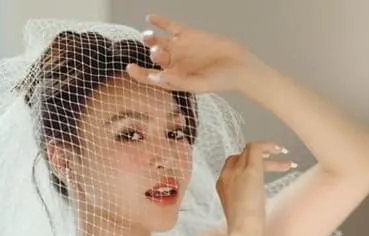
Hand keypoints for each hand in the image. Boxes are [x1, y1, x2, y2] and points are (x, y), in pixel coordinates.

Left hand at [126, 14, 248, 92]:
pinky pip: (169, 26)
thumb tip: (156, 78)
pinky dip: (160, 22)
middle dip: (152, 54)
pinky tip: (151, 18)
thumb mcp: (198, 85)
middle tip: (157, 52)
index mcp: (173, 79)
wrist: (238, 65)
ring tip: (149, 36)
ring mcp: (179, 48)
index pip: (150, 77)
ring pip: (158, 42)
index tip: (129, 68)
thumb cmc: (220, 81)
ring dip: (151, 38)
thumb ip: (177, 82)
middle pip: (154, 58)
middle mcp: (173, 64)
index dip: (139, 74)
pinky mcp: (187, 34)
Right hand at [217, 141, 291, 233]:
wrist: (243, 231)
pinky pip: (256, 148)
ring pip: (249, 151)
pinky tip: (281, 150)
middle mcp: (226, 175)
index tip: (263, 169)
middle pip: (241, 156)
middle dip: (259, 158)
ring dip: (268, 153)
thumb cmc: (244, 228)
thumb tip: (255, 197)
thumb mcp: (242, 210)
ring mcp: (237, 171)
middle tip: (278, 164)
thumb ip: (245, 199)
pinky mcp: (250, 170)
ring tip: (287, 164)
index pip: (233, 166)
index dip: (248, 164)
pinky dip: (269, 146)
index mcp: (222, 185)